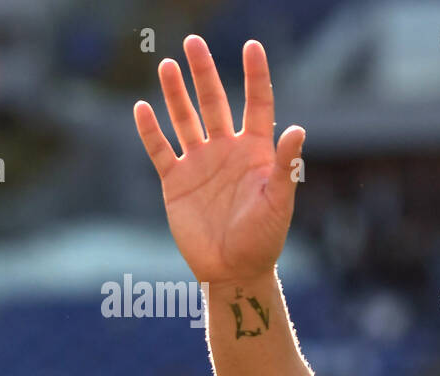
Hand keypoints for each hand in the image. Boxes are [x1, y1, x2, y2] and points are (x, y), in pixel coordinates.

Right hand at [133, 35, 304, 285]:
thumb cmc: (264, 239)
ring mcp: (200, 164)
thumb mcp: (279, 201)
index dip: (255, 75)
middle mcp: (227, 151)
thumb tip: (298, 129)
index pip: (257, 104)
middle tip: (194, 42)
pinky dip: (150, 130)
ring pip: (185, 118)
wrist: (234, 270)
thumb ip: (285, 165)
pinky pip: (160, 149)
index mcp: (256, 153)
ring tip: (167, 64)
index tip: (252, 46)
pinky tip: (141, 107)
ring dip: (175, 93)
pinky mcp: (176, 181)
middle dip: (204, 72)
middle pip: (214, 102)